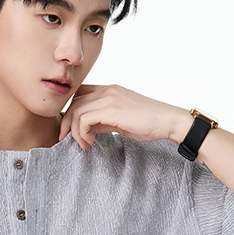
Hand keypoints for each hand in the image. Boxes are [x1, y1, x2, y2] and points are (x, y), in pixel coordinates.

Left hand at [57, 84, 182, 149]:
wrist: (167, 121)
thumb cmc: (147, 122)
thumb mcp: (120, 120)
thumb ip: (102, 121)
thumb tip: (88, 129)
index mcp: (109, 90)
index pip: (79, 93)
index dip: (71, 110)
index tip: (71, 129)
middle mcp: (107, 90)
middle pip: (73, 101)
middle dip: (66, 122)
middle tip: (67, 139)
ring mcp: (109, 98)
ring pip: (76, 110)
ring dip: (74, 131)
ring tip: (83, 144)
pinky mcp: (111, 110)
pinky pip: (84, 119)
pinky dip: (82, 132)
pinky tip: (90, 142)